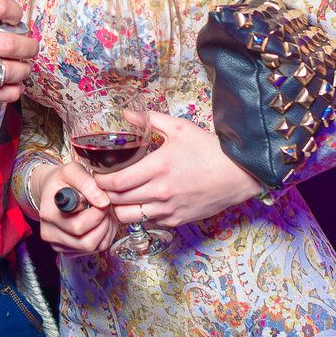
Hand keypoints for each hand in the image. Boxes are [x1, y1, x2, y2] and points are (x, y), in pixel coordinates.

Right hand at [33, 160, 118, 255]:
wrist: (53, 190)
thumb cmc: (63, 180)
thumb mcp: (72, 170)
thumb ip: (88, 183)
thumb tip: (103, 203)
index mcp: (49, 213)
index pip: (78, 226)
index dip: (97, 214)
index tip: (101, 199)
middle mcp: (49, 233)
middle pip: (87, 242)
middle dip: (104, 223)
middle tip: (106, 206)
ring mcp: (58, 245)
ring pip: (93, 248)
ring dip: (106, 230)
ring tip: (104, 212)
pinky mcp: (67, 251)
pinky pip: (94, 250)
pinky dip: (103, 236)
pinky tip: (100, 221)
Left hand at [94, 112, 261, 227]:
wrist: (238, 174)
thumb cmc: (208, 149)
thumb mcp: (179, 128)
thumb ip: (150, 120)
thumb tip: (126, 114)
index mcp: (158, 167)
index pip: (116, 182)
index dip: (100, 181)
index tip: (97, 174)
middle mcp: (161, 191)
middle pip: (118, 201)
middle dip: (105, 193)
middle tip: (104, 185)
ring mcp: (169, 209)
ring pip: (129, 217)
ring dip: (119, 208)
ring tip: (119, 196)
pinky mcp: (177, 220)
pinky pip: (148, 222)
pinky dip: (139, 215)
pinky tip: (140, 203)